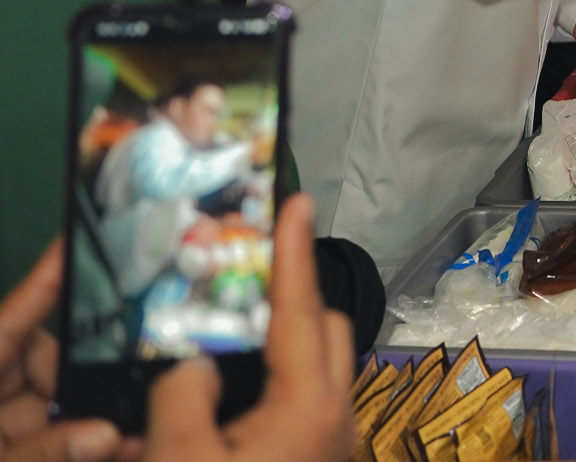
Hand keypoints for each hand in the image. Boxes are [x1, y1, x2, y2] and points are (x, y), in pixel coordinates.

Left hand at [0, 244, 119, 461]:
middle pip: (40, 365)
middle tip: (126, 400)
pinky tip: (111, 451)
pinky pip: (46, 444)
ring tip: (125, 440)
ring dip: (85, 426)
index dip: (49, 278)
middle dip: (83, 381)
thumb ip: (40, 455)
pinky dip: (71, 449)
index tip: (83, 238)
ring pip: (48, 411)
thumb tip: (104, 434)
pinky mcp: (8, 453)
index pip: (12, 317)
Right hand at [143, 195, 352, 461]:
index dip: (296, 252)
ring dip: (282, 340)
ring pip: (317, 365)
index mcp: (309, 405)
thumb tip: (195, 365)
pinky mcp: (313, 458)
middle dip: (291, 293)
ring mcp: (328, 440)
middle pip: (324, 329)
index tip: (298, 203)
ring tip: (229, 326)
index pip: (302, 309)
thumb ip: (181, 396)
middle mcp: (333, 415)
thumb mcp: (178, 458)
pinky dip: (275, 378)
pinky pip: (302, 399)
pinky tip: (231, 390)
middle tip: (244, 272)